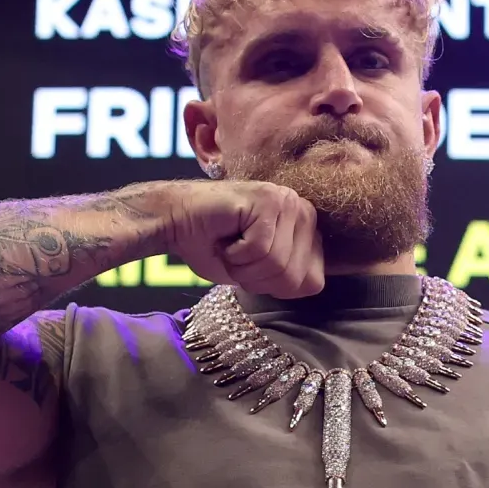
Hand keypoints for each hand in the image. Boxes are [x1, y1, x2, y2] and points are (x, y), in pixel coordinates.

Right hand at [156, 181, 325, 297]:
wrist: (175, 221)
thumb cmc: (215, 247)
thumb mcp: (261, 274)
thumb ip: (291, 277)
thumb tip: (314, 285)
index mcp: (309, 232)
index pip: (313, 284)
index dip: (275, 288)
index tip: (251, 269)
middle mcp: (305, 212)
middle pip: (294, 277)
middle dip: (256, 278)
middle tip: (236, 256)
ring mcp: (288, 202)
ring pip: (277, 264)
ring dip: (242, 266)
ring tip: (229, 245)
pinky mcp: (268, 199)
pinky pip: (259, 249)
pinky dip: (233, 254)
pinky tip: (224, 236)